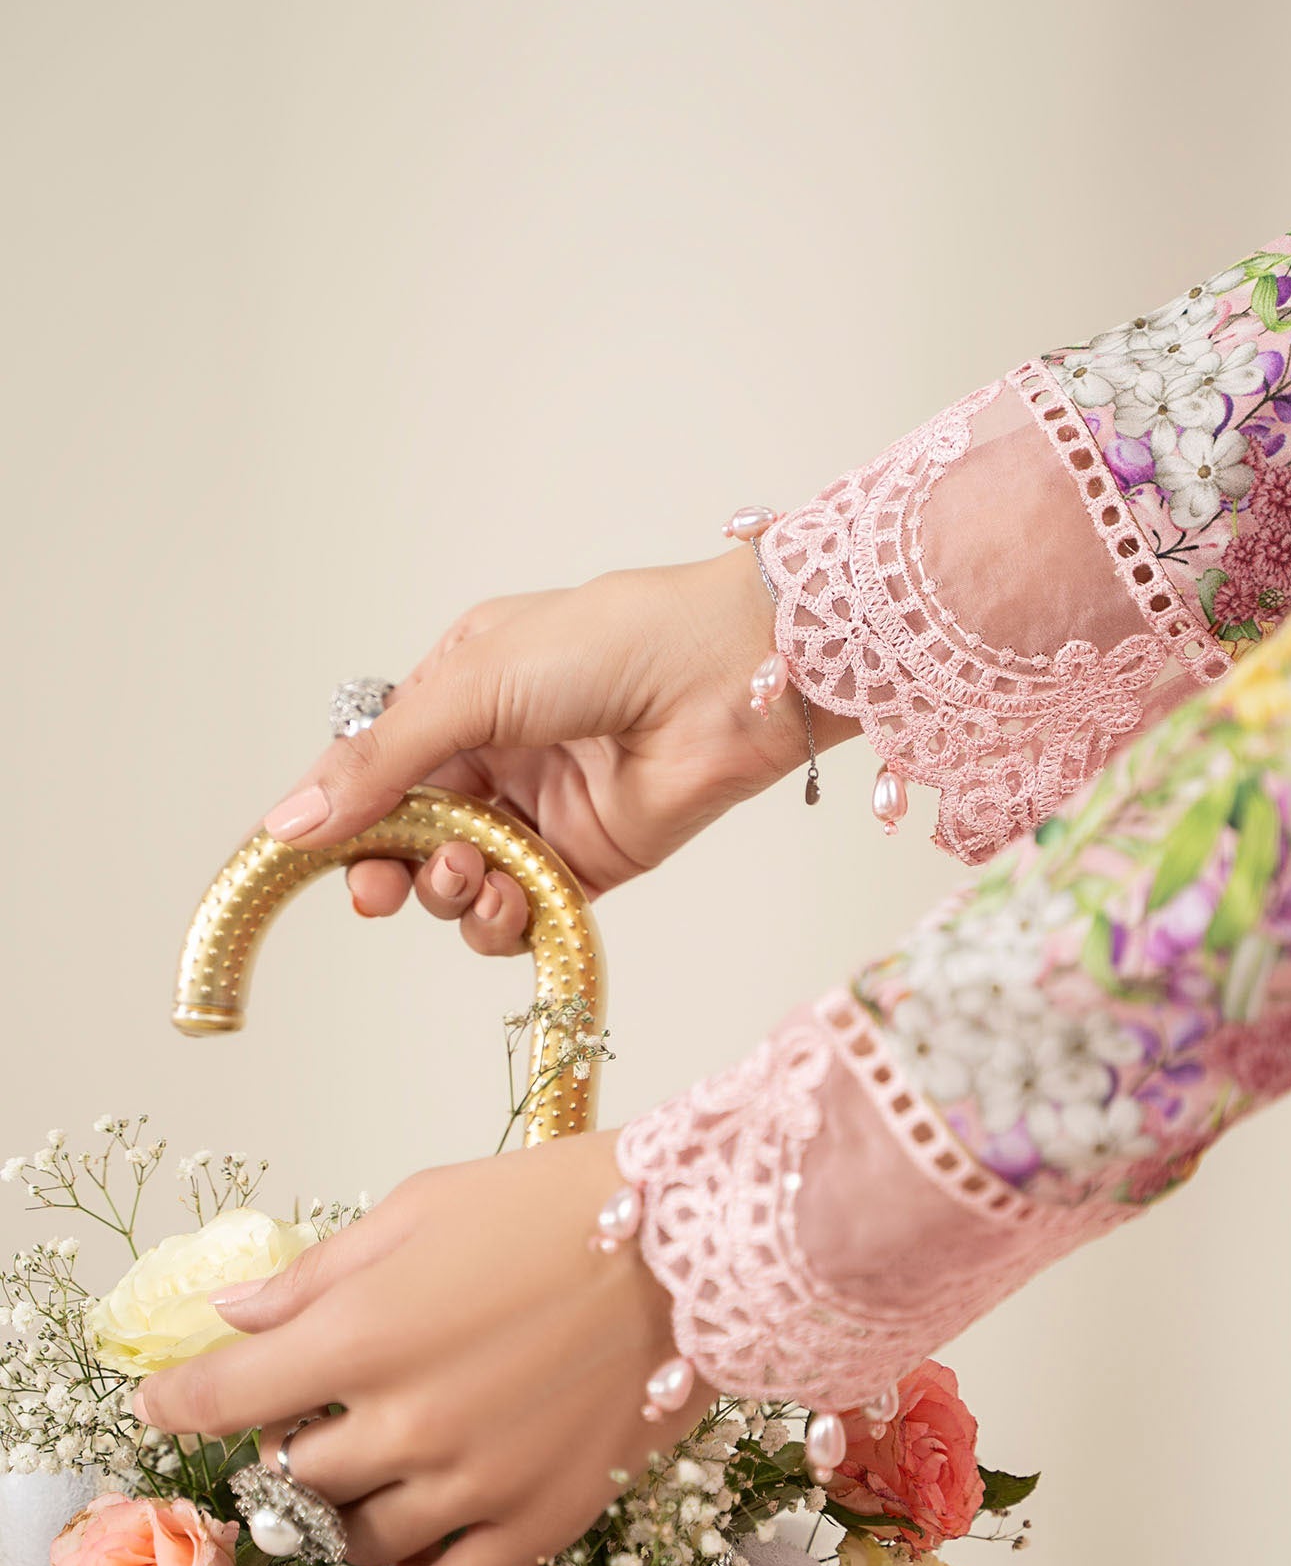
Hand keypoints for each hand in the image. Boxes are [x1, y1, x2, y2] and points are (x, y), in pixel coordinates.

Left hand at [134, 1132, 712, 1565]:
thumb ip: (321, 1273)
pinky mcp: (541, 1519)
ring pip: (358, 1534)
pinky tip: (409, 1547)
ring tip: (380, 1458)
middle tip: (318, 1408)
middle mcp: (407, 1421)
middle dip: (286, 1441)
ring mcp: (474, 1482)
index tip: (163, 1406)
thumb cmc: (554, 1203)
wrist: (695, 1242)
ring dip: (347, 1503)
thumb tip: (236, 1317)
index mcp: (363, 1333)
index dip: (175, 1405)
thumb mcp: (422, 1206)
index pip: (221, 1397)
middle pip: (291, 1472)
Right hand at [260, 551, 855, 945]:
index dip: (333, 815)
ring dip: (449, 891)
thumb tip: (288, 821)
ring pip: (458, 881)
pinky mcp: (587, 863)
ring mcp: (540, 810)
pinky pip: (520, 911)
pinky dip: (503, 919)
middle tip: (378, 891)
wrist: (727, 678)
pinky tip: (511, 900)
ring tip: (472, 874)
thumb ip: (381, 760)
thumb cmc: (609, 646)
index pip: (371, 765)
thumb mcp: (472, 686)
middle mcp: (494, 752)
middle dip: (385, 869)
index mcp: (458, 690)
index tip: (292, 856)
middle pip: (406, 835)